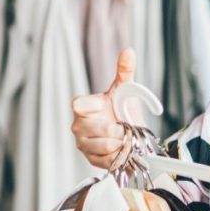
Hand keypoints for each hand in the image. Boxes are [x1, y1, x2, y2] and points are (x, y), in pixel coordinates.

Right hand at [71, 48, 134, 168]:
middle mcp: (79, 125)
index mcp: (83, 106)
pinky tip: (120, 149)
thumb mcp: (125, 91)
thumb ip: (125, 71)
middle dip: (115, 128)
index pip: (78, 105)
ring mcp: (83, 143)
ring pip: (102, 145)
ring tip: (123, 137)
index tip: (104, 106)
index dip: (92, 107)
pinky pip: (106, 159)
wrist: (131, 135)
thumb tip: (129, 51)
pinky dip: (119, 155)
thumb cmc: (123, 110)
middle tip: (123, 125)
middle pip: (94, 128)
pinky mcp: (91, 159)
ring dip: (119, 142)